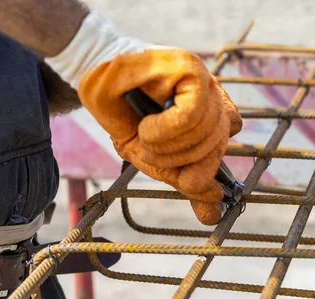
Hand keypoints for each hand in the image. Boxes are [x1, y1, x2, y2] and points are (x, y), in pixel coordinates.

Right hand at [45, 10, 241, 224]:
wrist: (93, 77)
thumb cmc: (122, 114)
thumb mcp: (151, 157)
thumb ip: (183, 181)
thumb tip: (213, 214)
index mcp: (209, 119)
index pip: (222, 150)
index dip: (208, 173)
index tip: (197, 189)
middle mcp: (212, 98)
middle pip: (219, 145)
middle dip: (183, 162)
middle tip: (151, 153)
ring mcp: (205, 80)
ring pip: (207, 132)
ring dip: (167, 148)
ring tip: (145, 136)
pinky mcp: (190, 68)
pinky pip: (192, 116)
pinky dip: (166, 131)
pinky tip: (148, 128)